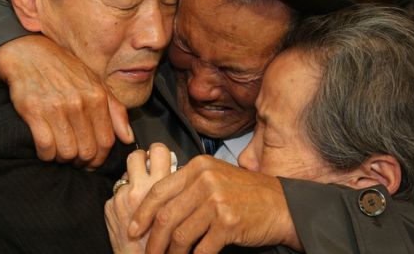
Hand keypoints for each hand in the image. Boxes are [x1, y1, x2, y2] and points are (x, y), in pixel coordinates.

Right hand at [0, 35, 133, 167]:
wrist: (30, 54)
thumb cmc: (65, 71)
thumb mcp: (96, 84)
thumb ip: (115, 111)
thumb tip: (128, 138)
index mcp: (97, 97)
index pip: (106, 141)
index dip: (100, 158)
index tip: (93, 162)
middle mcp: (79, 103)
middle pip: (87, 151)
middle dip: (83, 162)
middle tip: (76, 160)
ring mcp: (56, 108)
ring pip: (67, 153)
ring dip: (64, 159)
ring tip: (61, 153)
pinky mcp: (34, 112)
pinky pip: (45, 147)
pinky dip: (46, 155)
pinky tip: (46, 149)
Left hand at [106, 143, 173, 253]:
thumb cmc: (168, 243)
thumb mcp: (179, 209)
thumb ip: (174, 188)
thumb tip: (172, 171)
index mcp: (161, 186)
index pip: (158, 150)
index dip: (158, 152)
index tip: (159, 158)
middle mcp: (140, 188)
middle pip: (136, 155)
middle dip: (140, 159)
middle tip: (145, 168)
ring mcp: (122, 197)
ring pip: (124, 174)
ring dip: (132, 180)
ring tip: (139, 195)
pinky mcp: (110, 207)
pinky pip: (116, 193)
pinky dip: (122, 200)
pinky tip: (131, 214)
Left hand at [128, 155, 301, 253]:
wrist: (281, 205)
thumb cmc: (247, 194)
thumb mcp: (215, 178)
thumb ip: (188, 186)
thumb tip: (155, 207)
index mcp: (198, 167)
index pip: (159, 191)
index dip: (142, 213)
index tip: (133, 229)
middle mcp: (205, 180)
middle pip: (165, 216)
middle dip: (152, 241)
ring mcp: (217, 201)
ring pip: (180, 236)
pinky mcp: (228, 223)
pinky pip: (201, 249)